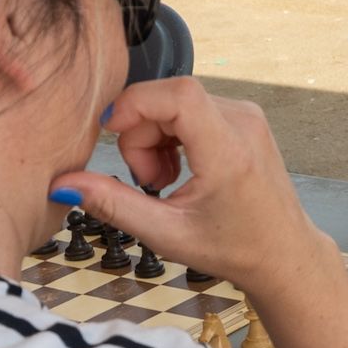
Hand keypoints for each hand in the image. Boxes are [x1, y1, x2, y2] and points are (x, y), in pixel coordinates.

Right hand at [47, 78, 332, 296]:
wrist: (283, 253)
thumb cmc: (233, 248)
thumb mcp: (166, 234)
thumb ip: (112, 204)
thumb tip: (63, 185)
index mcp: (228, 151)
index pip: (178, 94)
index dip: (135, 104)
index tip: (110, 132)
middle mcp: (243, 122)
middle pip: (168, 99)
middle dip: (140, 134)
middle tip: (147, 182)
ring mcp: (247, 115)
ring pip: (176, 103)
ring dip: (155, 137)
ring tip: (166, 182)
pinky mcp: (244, 117)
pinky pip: (191, 108)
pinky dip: (173, 135)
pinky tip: (180, 171)